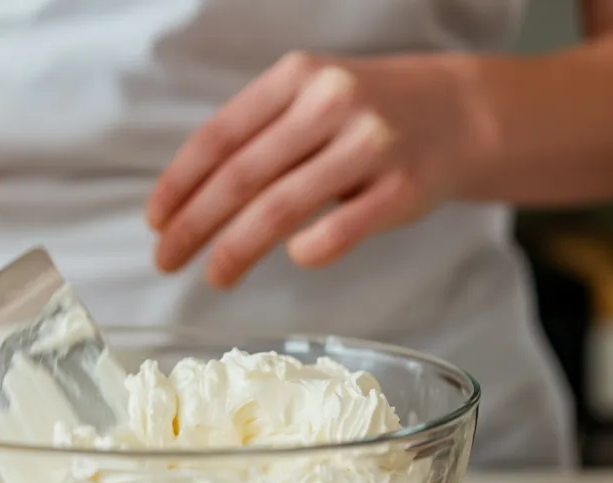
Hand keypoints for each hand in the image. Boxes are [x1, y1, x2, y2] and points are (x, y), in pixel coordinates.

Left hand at [146, 52, 480, 287]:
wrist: (457, 113)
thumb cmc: (363, 115)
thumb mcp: (307, 99)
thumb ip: (256, 136)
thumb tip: (187, 199)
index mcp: (295, 77)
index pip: (219, 137)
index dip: (179, 183)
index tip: (155, 221)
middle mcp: (330, 102)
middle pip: (242, 176)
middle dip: (194, 225)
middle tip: (167, 260)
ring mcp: (369, 144)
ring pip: (282, 206)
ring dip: (237, 249)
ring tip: (215, 276)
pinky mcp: (402, 187)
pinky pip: (341, 228)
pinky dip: (309, 249)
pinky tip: (292, 258)